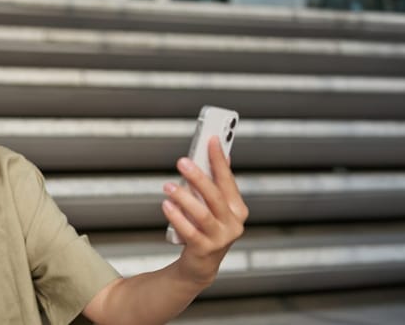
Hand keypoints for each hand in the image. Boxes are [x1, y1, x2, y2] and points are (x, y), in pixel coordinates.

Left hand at [161, 136, 248, 284]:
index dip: (219, 159)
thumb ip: (216, 185)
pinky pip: (189, 231)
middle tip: (182, 161)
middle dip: (199, 176)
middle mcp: (233, 223)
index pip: (228, 180)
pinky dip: (177, 217)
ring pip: (202, 213)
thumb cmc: (206, 230)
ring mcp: (220, 238)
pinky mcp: (204, 249)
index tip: (211, 139)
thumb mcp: (214, 207)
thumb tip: (218, 154)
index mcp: (238, 209)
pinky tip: (166, 205)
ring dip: (183, 197)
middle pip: (215, 195)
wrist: (201, 265)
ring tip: (168, 186)